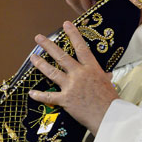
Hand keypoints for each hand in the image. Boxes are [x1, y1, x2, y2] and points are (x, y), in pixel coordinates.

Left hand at [28, 21, 118, 135]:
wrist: (109, 116)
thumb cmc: (110, 100)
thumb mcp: (108, 84)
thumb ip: (103, 77)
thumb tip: (106, 74)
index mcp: (91, 68)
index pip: (81, 47)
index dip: (73, 35)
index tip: (65, 24)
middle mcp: (79, 74)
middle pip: (61, 56)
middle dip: (48, 46)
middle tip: (38, 38)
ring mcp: (71, 86)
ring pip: (52, 72)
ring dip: (41, 64)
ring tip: (32, 57)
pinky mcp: (65, 100)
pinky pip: (49, 97)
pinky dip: (39, 95)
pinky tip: (31, 93)